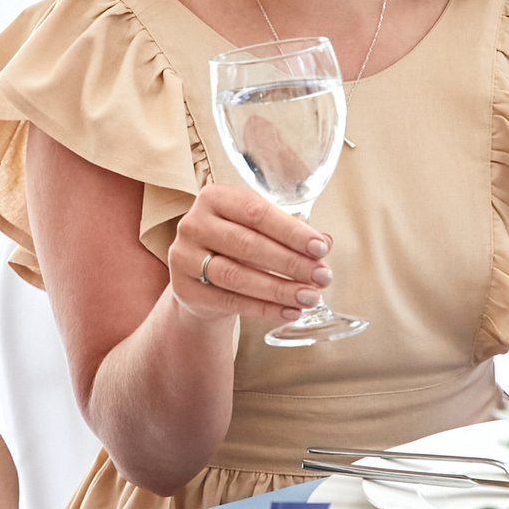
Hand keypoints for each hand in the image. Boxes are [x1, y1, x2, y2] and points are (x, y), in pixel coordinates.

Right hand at [165, 184, 331, 326]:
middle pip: (248, 244)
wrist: (201, 283)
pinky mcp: (184, 289)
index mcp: (213, 197)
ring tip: (310, 297)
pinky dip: (264, 309)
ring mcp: (183, 256)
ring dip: (279, 289)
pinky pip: (230, 301)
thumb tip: (325, 242)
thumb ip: (290, 234)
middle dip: (291, 263)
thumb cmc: (236, 249)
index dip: (291, 232)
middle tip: (322, 276)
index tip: (321, 248)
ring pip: (237, 276)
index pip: (257, 212)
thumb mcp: (260, 233)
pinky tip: (290, 311)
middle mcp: (193, 223)